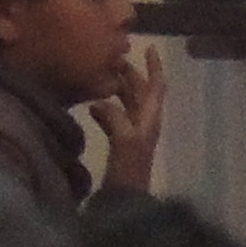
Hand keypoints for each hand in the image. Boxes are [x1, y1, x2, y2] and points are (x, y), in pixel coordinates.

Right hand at [94, 43, 165, 189]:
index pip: (156, 86)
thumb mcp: (124, 140)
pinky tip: (90, 104)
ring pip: (127, 103)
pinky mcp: (120, 143)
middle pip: (140, 92)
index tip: (149, 46)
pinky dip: (105, 105)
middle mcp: (144, 123)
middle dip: (129, 72)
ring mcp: (132, 134)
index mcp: (149, 119)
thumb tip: (99, 102)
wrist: (127, 200)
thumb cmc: (129, 169)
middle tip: (111, 55)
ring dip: (116, 87)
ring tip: (98, 74)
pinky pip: (114, 116)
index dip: (154, 66)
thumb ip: (114, 117)